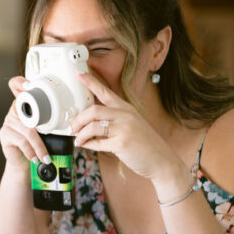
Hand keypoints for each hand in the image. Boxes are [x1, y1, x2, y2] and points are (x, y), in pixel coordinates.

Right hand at [0, 76, 49, 172]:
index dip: (19, 83)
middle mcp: (14, 111)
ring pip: (28, 131)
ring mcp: (8, 122)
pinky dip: (31, 151)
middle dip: (41, 127)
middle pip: (29, 114)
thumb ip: (48, 120)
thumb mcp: (44, 129)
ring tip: (45, 156)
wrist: (23, 162)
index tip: (27, 84)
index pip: (16, 87)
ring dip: (39, 146)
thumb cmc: (35, 144)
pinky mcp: (4, 134)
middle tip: (49, 136)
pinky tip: (35, 157)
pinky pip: (22, 141)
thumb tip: (68, 117)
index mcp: (24, 104)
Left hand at [69, 72, 187, 189]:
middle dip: (78, 119)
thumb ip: (114, 119)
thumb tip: (89, 121)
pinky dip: (88, 145)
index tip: (79, 74)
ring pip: (93, 126)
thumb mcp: (132, 124)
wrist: (161, 160)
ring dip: (81, 134)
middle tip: (72, 127)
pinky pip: (97, 143)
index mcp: (127, 108)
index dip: (91, 82)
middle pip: (93, 110)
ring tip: (78, 140)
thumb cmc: (144, 144)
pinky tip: (87, 145)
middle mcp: (126, 115)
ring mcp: (124, 129)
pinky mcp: (121, 143)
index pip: (106, 92)